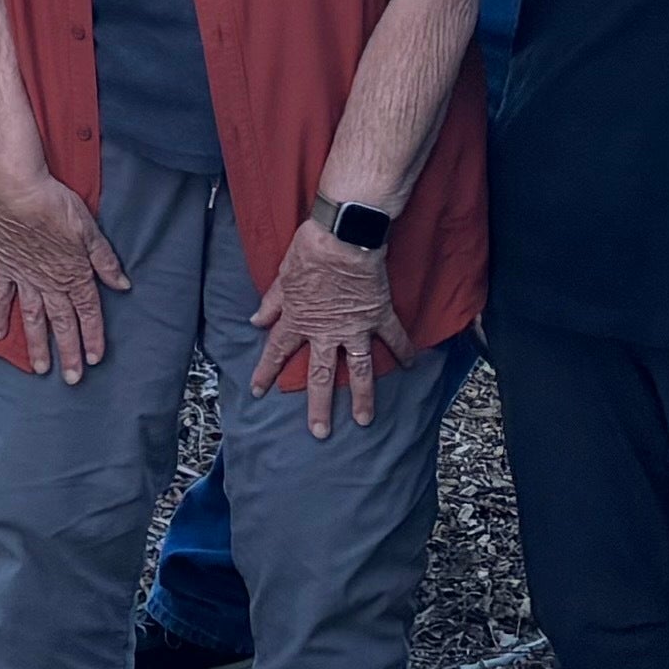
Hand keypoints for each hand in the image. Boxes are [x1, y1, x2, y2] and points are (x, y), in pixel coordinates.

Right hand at [0, 167, 130, 379]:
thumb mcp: (90, 232)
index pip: (88, 312)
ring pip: (34, 318)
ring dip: (38, 344)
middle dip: (68, 352)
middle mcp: (50, 283)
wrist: (20, 194)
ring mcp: (26, 278)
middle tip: (71, 378)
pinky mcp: (6, 267)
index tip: (95, 359)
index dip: (93, 336)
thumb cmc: (56, 206)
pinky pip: (2, 296)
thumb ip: (104, 261)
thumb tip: (122, 284)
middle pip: (62, 323)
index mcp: (74, 274)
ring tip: (41, 367)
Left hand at [247, 218, 409, 434]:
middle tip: (320, 432)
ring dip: (362, 397)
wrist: (342, 236)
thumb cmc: (309, 250)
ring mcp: (354, 327)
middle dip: (319, 405)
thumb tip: (256, 321)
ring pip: (358, 369)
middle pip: (320, 375)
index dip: (266, 372)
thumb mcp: (282, 277)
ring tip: (364, 420)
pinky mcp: (378, 315)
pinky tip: (412, 366)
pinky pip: (394, 338)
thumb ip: (272, 303)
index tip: (258, 393)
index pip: (277, 351)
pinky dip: (404, 351)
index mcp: (298, 320)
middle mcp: (325, 331)